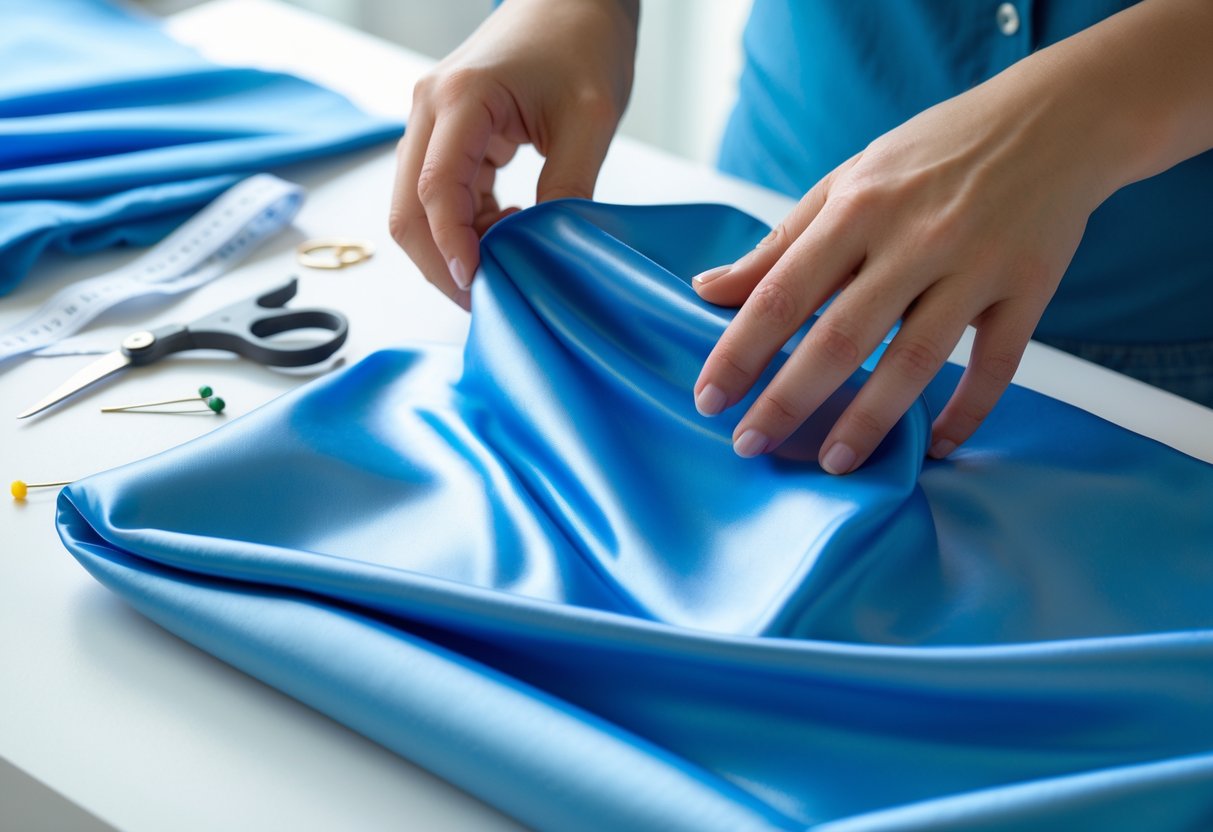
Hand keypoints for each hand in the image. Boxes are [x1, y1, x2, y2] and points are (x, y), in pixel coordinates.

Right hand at [389, 0, 637, 308]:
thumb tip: (545, 253)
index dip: (452, 247)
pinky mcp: (446, 131)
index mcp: (460, 98)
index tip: (479, 286)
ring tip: (507, 262)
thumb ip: (567, 188)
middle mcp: (430, 108)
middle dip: (439, 263)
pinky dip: (466, 224)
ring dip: (453, 245)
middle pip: (407, 208)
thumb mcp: (589, 121)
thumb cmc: (583, 42)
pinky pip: (439, 193)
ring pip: (416, 206)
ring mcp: (432, 120)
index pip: (435, 190)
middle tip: (486, 298)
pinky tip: (507, 229)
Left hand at [691, 64, 1114, 473]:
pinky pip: (997, 364)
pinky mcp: (1030, 287)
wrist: (1054, 119)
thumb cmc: (933, 153)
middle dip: (789, 399)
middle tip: (750, 444)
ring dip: (870, 418)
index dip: (740, 350)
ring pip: (915, 359)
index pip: (783, 291)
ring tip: (834, 462)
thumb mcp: (848, 180)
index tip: (708, 398)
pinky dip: (968, 411)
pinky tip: (937, 446)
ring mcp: (975, 265)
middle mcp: (913, 239)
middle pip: (840, 336)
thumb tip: (708, 289)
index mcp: (857, 208)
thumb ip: (780, 242)